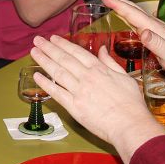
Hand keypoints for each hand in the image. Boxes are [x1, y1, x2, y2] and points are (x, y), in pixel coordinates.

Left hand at [30, 35, 163, 148]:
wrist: (130, 125)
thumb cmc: (131, 103)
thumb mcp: (125, 76)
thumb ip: (110, 62)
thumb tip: (102, 49)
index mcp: (99, 69)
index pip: (76, 52)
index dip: (63, 44)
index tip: (53, 38)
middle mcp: (86, 77)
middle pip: (64, 59)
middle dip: (48, 48)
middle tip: (37, 40)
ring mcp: (78, 91)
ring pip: (57, 72)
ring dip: (44, 61)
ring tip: (34, 52)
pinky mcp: (74, 106)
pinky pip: (56, 92)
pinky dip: (45, 83)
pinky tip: (36, 76)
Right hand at [94, 0, 164, 80]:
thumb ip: (157, 44)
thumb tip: (143, 32)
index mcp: (154, 27)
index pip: (132, 13)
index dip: (116, 3)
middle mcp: (152, 24)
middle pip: (130, 8)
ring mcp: (152, 27)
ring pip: (131, 11)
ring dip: (117, 2)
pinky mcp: (152, 32)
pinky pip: (134, 19)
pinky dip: (124, 12)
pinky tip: (119, 11)